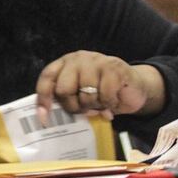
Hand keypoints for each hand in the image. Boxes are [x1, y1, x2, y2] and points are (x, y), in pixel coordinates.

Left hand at [36, 52, 164, 122]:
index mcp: (65, 64)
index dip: (43, 99)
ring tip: (101, 104)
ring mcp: (96, 61)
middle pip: (64, 89)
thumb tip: (48, 118)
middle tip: (84, 110)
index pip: (47, 79)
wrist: (133, 87)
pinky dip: (108, 104)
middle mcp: (78, 59)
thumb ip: (67, 101)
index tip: (44, 119)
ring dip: (94, 106)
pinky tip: (112, 101)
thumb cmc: (102, 92)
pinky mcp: (114, 68)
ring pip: (85, 95)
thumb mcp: (81, 95)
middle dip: (73, 106)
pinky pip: (104, 95)